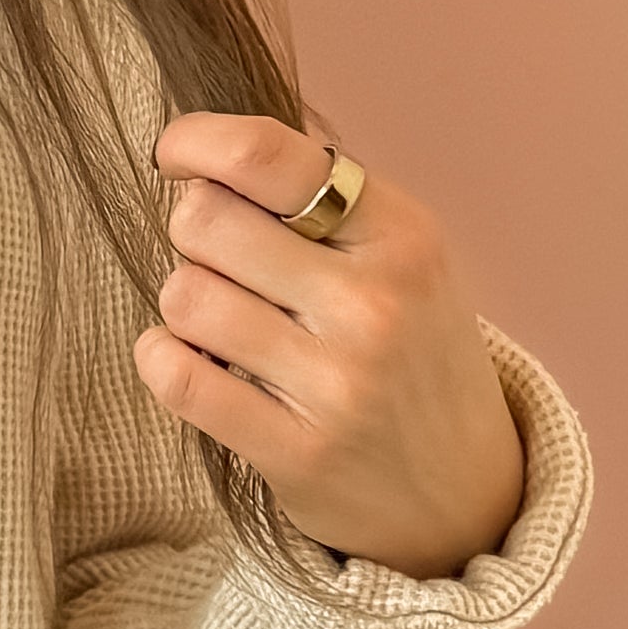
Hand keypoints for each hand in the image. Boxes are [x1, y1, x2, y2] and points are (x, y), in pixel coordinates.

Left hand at [135, 115, 526, 579]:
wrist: (465, 490)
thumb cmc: (412, 351)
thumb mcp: (402, 255)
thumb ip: (320, 192)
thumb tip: (220, 138)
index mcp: (402, 234)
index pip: (267, 156)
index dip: (198, 142)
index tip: (176, 155)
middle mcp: (375, 303)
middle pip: (205, 220)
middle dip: (193, 233)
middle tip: (222, 261)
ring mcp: (337, 382)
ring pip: (185, 297)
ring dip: (184, 304)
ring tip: (224, 322)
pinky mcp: (297, 451)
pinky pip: (178, 378)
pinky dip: (162, 359)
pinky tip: (187, 359)